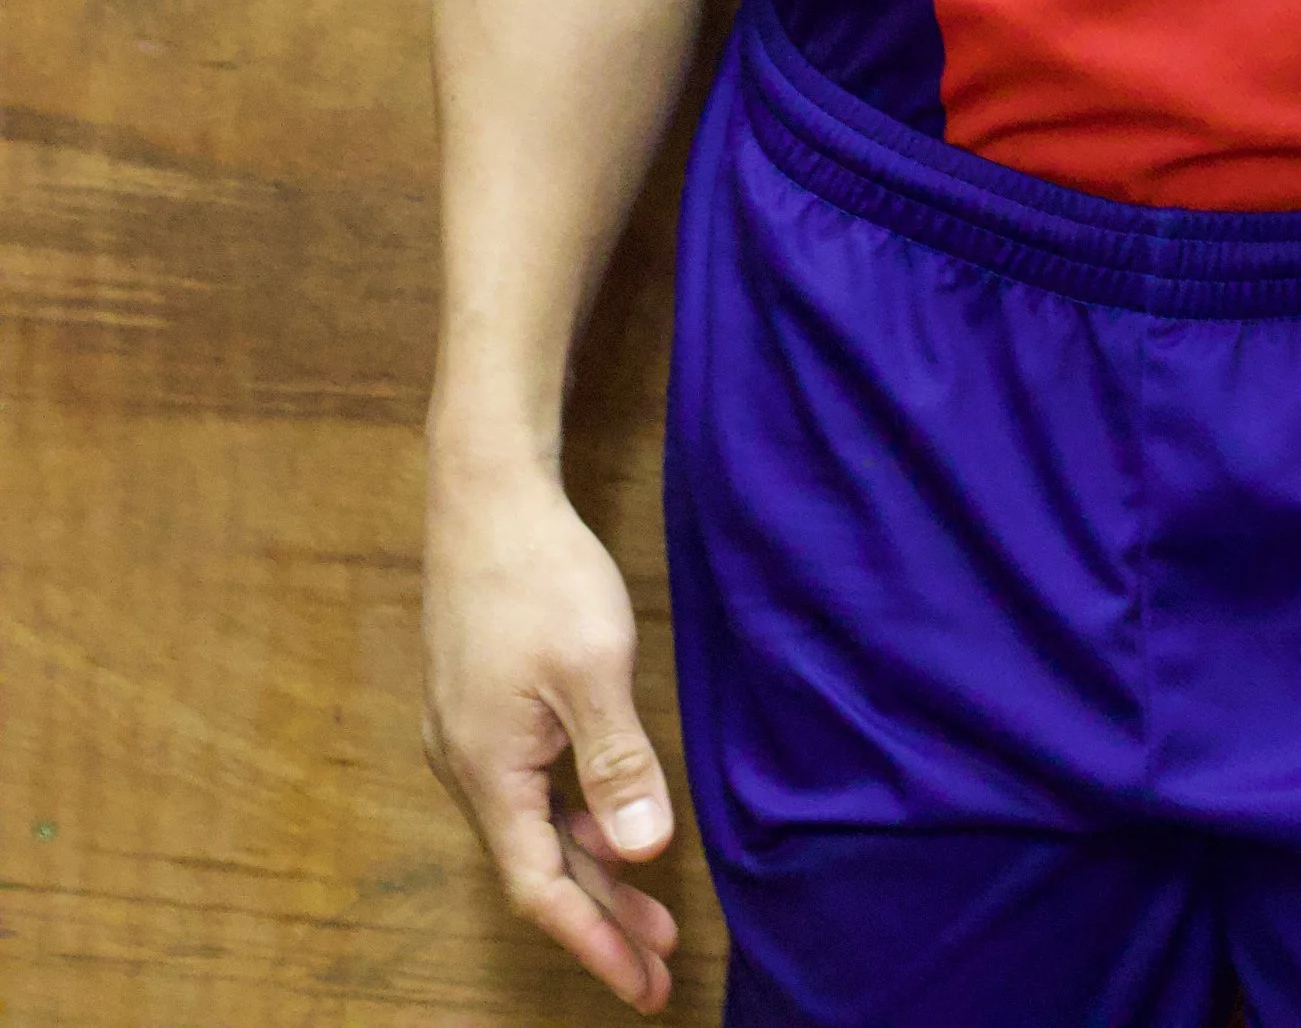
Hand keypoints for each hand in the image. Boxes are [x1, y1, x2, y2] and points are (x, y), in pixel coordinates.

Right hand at [423, 453, 681, 1012]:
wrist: (486, 495)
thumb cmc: (538, 574)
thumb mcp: (592, 667)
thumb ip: (618, 761)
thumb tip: (643, 852)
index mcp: (490, 771)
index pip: (541, 889)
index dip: (594, 943)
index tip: (644, 985)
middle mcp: (469, 767)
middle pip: (537, 868)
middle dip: (600, 920)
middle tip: (659, 966)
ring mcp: (472, 736)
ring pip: (534, 828)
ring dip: (591, 868)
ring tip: (652, 911)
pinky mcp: (483, 707)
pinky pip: (530, 789)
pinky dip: (574, 818)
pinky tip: (612, 819)